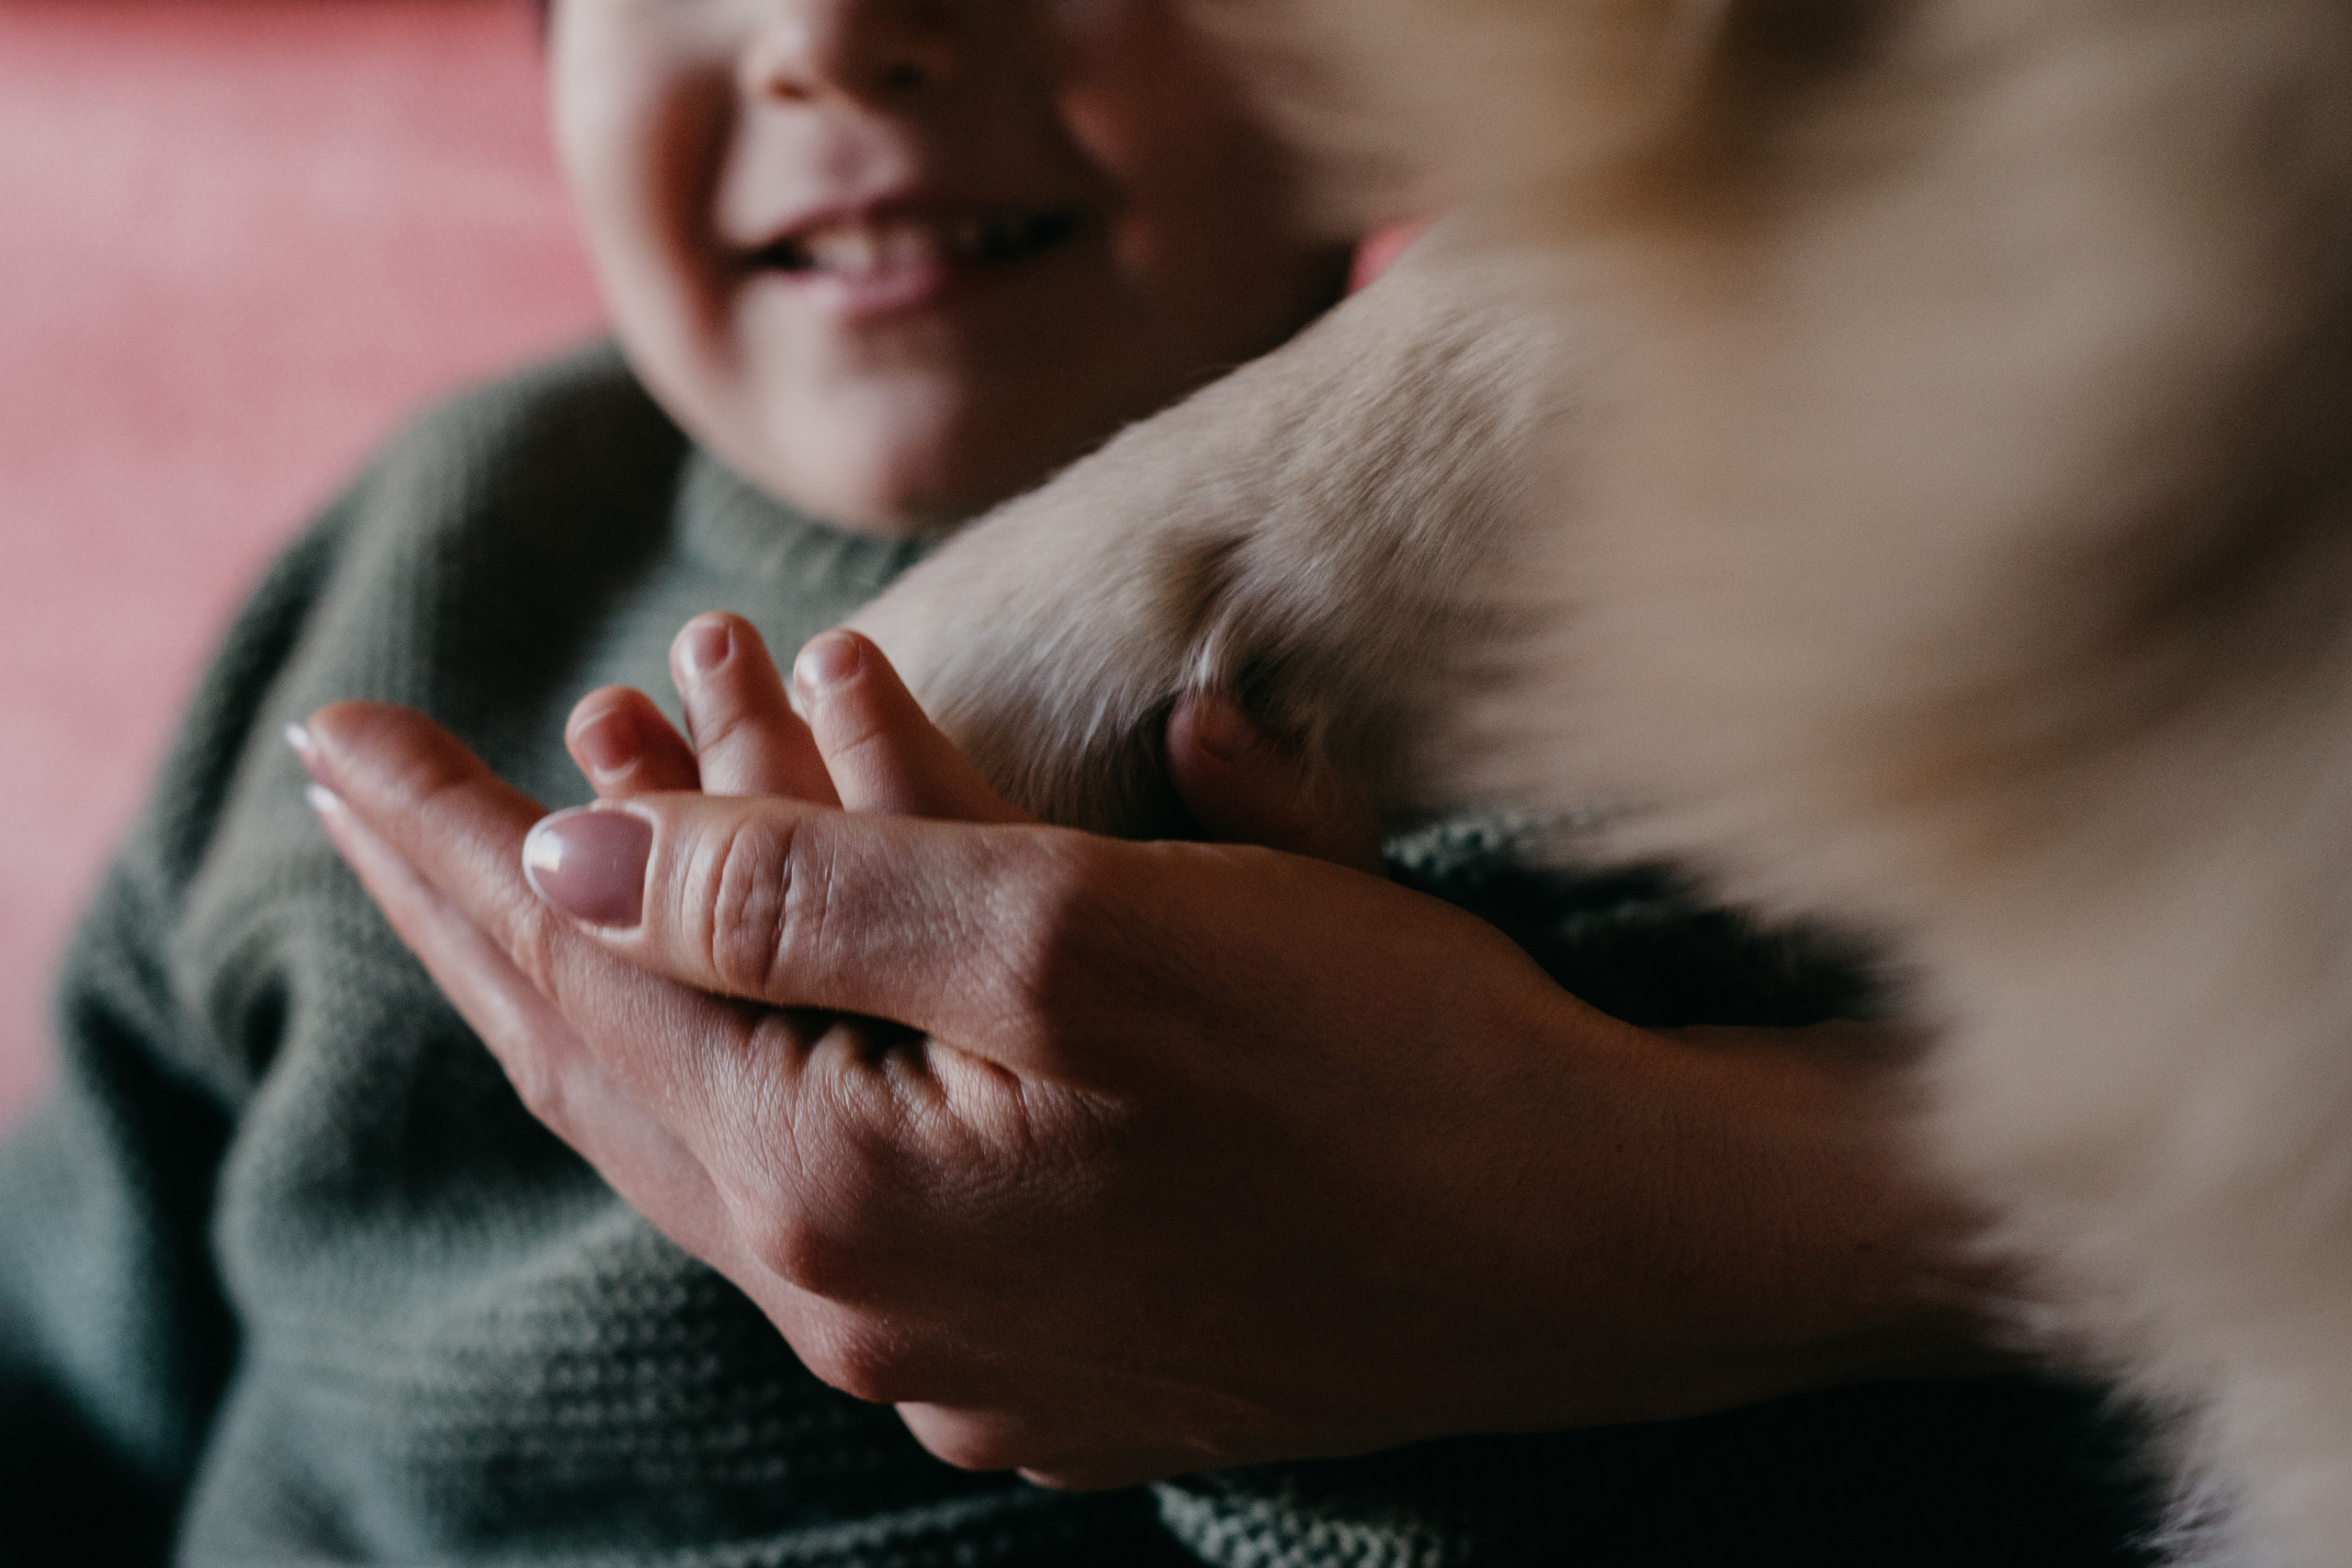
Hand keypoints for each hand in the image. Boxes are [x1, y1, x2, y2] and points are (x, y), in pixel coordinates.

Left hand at [295, 621, 1992, 1487]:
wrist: (1609, 1246)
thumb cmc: (1378, 1070)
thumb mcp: (1078, 934)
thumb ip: (803, 895)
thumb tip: (568, 867)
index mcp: (842, 1196)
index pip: (572, 996)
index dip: (443, 852)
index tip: (329, 738)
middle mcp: (869, 1302)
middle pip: (617, 1077)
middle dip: (490, 913)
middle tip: (362, 788)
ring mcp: (964, 1342)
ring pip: (742, 1122)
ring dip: (656, 966)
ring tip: (582, 826)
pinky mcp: (1060, 1337)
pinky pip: (863, 1168)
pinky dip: (795, 1044)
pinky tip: (777, 1010)